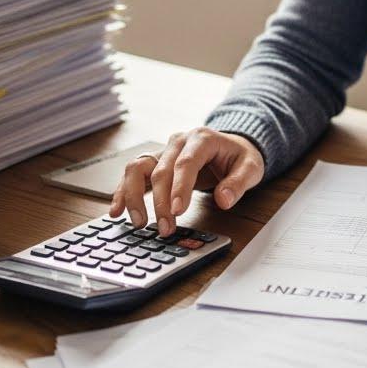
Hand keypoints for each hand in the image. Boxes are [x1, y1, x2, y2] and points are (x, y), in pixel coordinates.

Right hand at [109, 127, 264, 236]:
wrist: (230, 146)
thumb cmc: (239, 157)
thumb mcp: (251, 167)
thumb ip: (238, 183)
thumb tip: (223, 200)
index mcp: (202, 139)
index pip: (186, 163)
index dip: (180, 187)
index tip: (177, 211)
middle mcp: (177, 142)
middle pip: (160, 170)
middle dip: (160, 202)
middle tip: (165, 228)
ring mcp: (162, 151)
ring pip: (137, 168)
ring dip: (133, 195)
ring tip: (138, 222)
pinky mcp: (154, 163)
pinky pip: (132, 175)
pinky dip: (121, 192)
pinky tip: (116, 210)